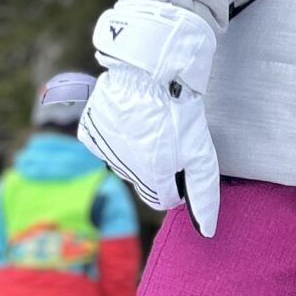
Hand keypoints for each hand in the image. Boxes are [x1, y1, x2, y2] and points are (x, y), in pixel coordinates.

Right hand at [80, 0, 220, 236]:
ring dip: (138, 149)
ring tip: (151, 121)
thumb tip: (206, 231)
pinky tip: (132, 116)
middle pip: (144, 181)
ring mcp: (103, 149)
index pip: (164, 198)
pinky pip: (107, 144)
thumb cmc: (181, 108)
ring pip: (125, 164)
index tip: (183, 154)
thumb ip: (203, 193)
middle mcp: (122, 169)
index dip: (178, 178)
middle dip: (158, 165)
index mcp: (152, 177)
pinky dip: (119, 135)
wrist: (150, 64)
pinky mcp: (89, 130)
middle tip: (170, 133)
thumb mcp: (201, 150)